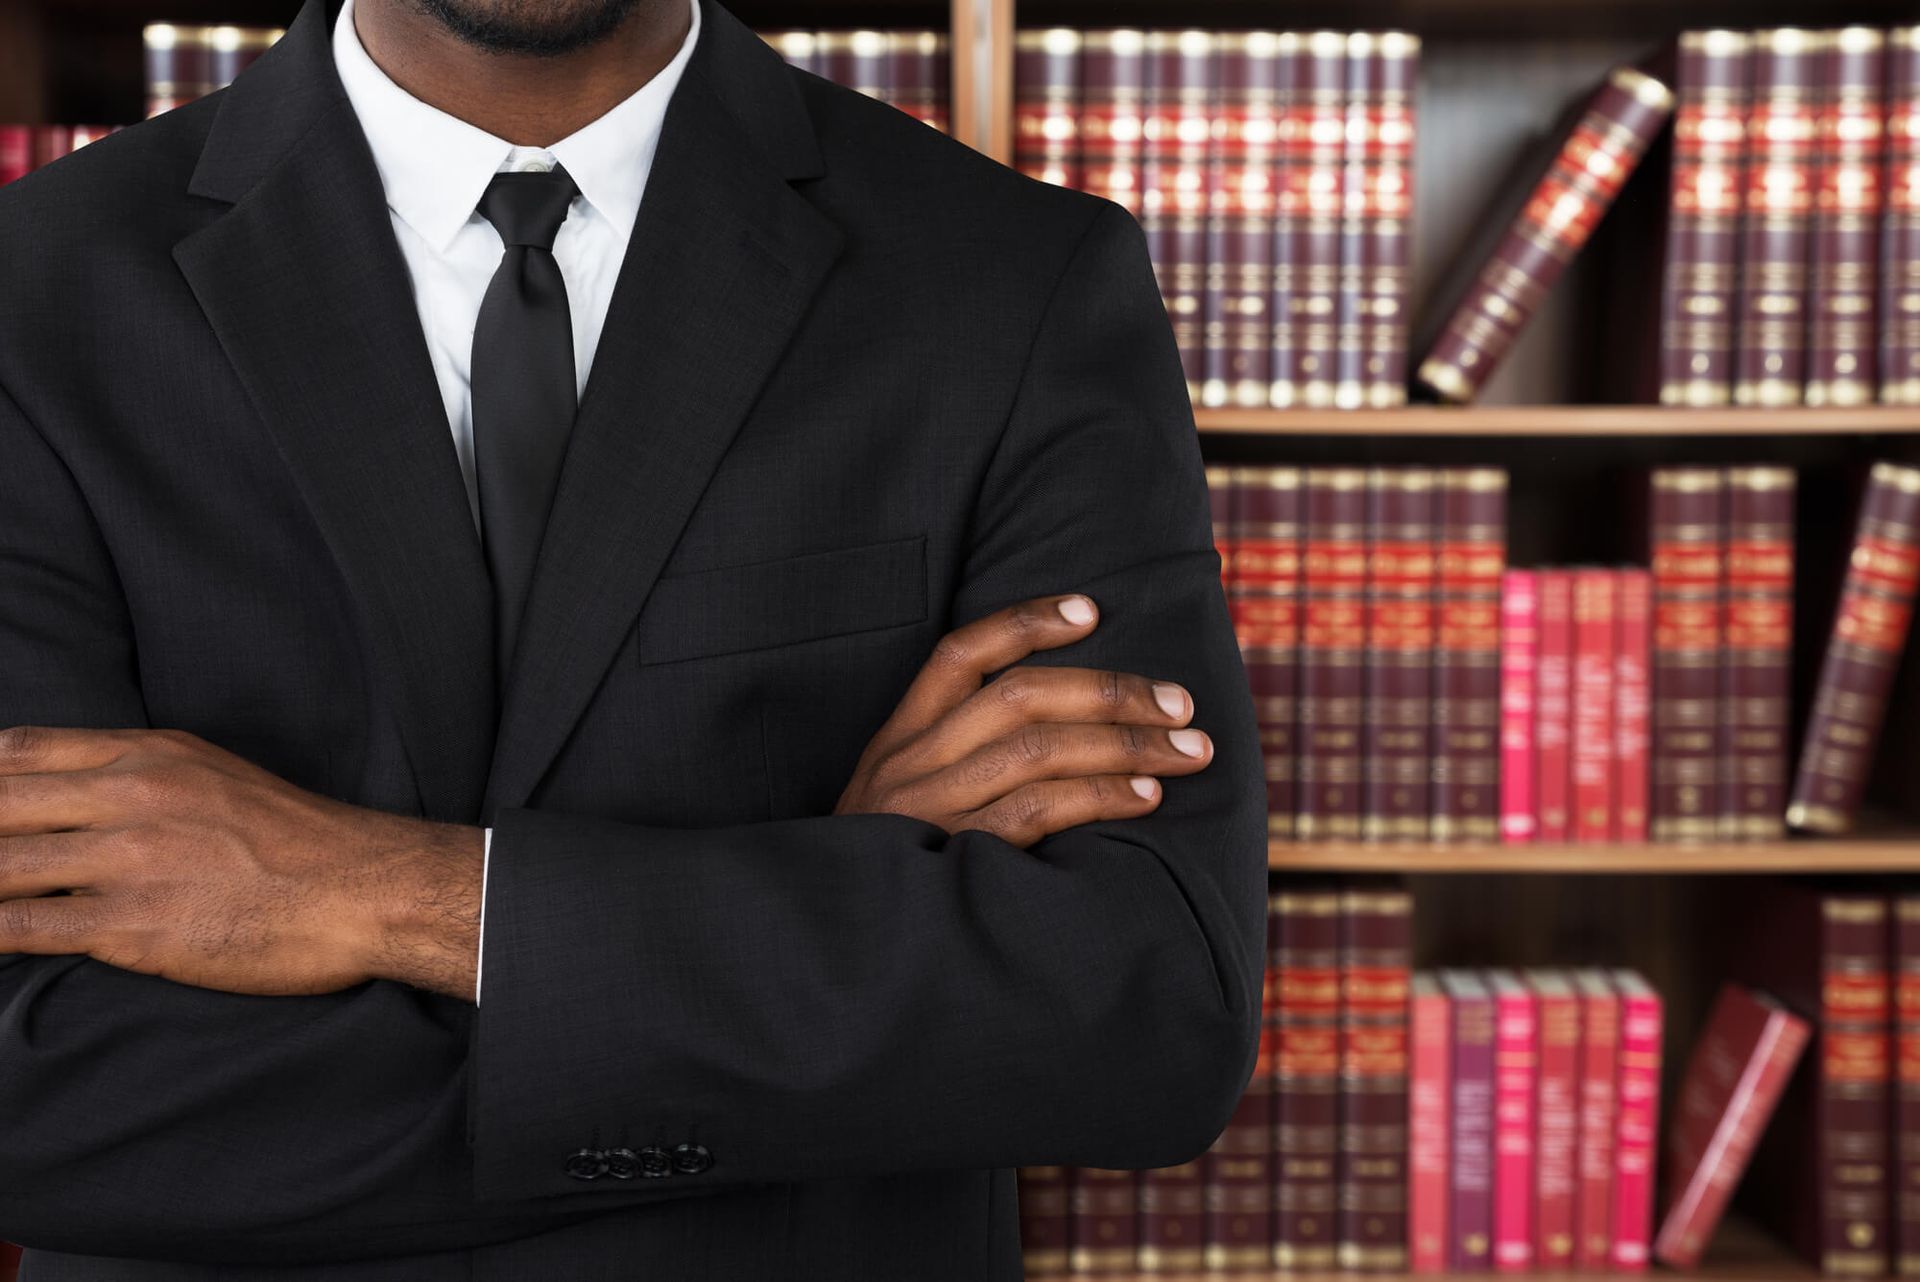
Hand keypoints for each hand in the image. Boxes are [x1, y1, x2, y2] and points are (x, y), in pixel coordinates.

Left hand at [0, 726, 482, 999]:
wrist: (365, 889)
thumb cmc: (302, 842)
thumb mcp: (219, 777)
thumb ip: (147, 777)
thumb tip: (85, 802)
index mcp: (151, 754)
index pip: (19, 751)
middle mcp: (131, 795)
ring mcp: (129, 859)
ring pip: (0, 866)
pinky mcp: (134, 924)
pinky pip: (22, 928)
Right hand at [834, 593, 1212, 846]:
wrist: (837, 940)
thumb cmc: (890, 867)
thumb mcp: (899, 798)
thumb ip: (954, 758)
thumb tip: (1067, 721)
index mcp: (899, 737)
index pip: (960, 654)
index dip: (1024, 622)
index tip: (1091, 609)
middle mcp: (911, 762)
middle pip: (1019, 697)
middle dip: (1110, 692)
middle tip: (1180, 702)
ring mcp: (930, 810)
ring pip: (1037, 751)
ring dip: (1124, 744)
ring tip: (1186, 750)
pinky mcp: (953, 858)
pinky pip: (1035, 812)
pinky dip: (1098, 798)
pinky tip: (1146, 797)